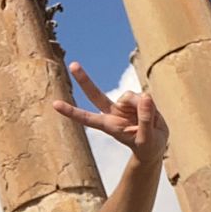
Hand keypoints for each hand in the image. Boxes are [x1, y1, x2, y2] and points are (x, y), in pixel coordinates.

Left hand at [53, 62, 168, 166]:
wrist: (155, 145)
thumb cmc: (148, 146)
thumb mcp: (147, 139)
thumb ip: (145, 119)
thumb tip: (145, 96)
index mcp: (108, 126)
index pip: (87, 118)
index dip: (71, 111)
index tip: (55, 104)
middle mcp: (112, 112)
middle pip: (95, 94)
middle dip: (84, 79)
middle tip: (72, 65)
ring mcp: (122, 105)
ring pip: (130, 96)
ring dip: (143, 107)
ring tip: (150, 121)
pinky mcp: (135, 100)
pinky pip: (143, 96)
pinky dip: (150, 105)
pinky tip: (152, 115)